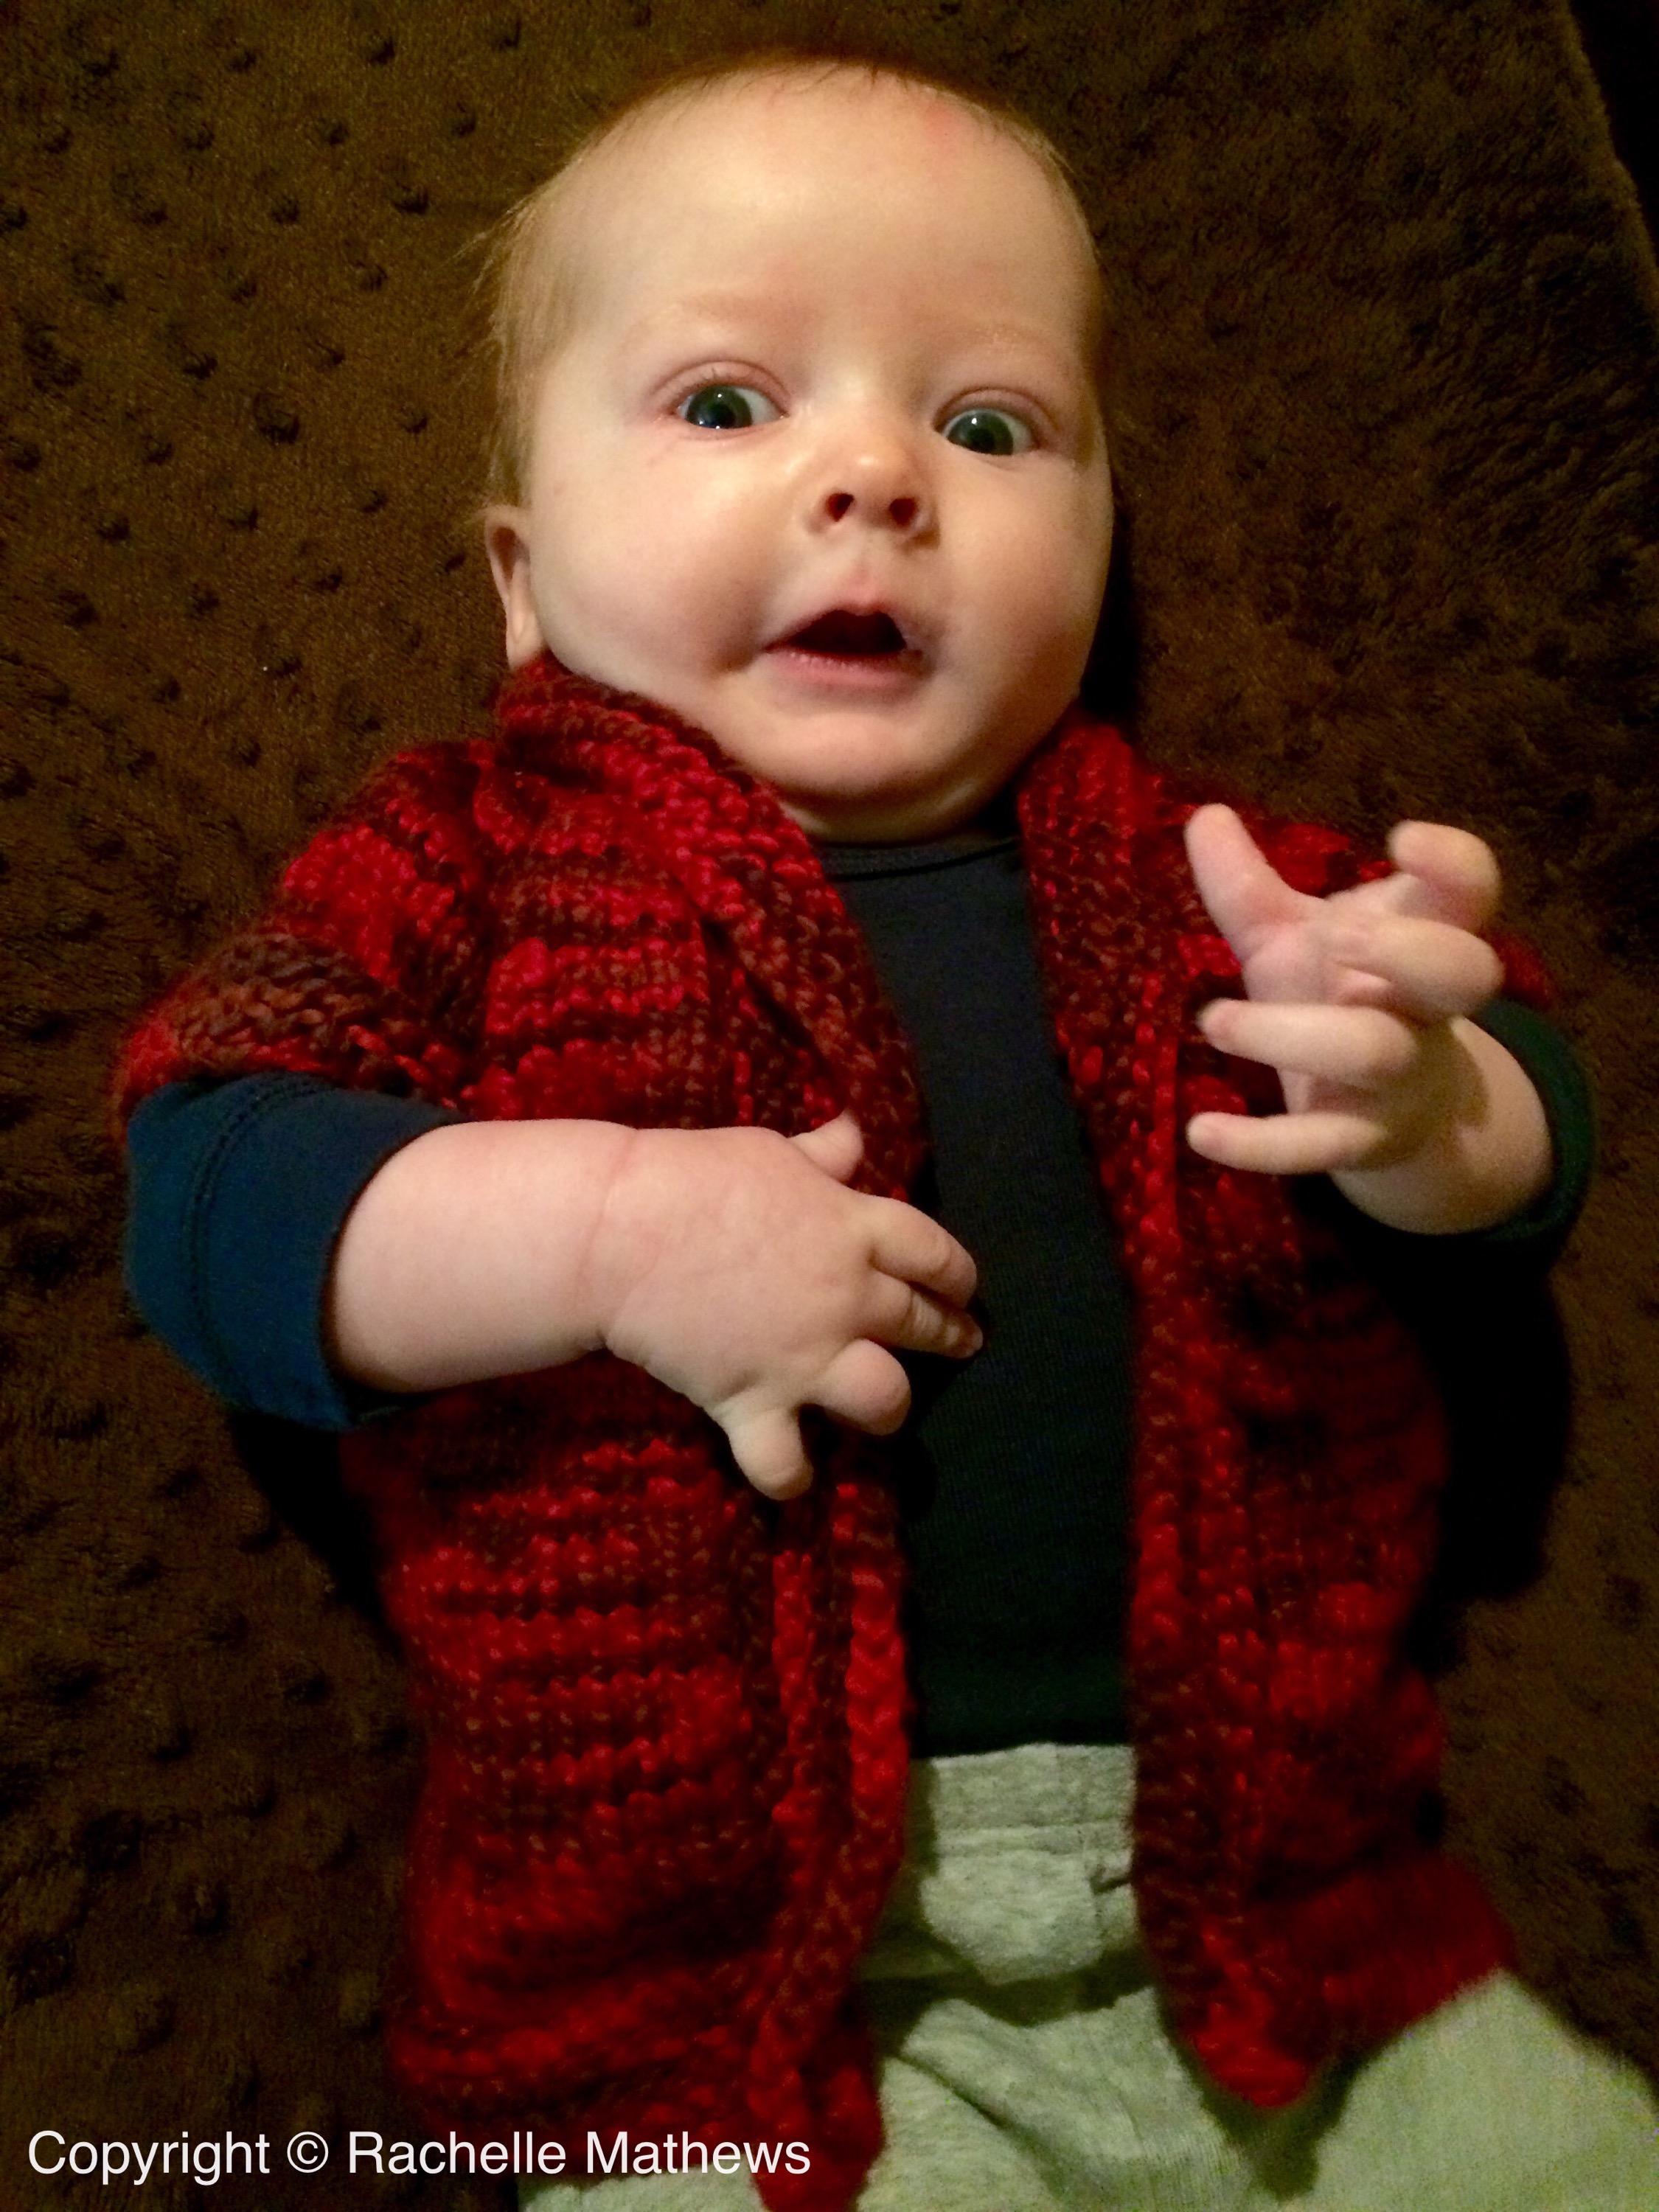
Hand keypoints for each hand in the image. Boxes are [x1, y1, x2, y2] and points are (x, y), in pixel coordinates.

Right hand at [590, 1111, 979, 1498]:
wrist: (620, 1232)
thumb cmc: (696, 1177)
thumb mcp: (772, 1151)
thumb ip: (823, 1156)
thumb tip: (854, 1135)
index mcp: (854, 1229)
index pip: (935, 1254)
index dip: (958, 1275)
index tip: (963, 1287)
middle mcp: (845, 1298)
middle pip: (922, 1323)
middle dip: (949, 1335)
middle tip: (959, 1343)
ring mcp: (804, 1356)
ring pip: (884, 1399)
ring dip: (887, 1406)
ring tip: (878, 1405)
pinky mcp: (753, 1400)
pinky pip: (785, 1461)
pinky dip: (789, 1473)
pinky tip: (793, 1471)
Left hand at [1182, 807, 1547, 1229]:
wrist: (1383, 1113)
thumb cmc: (1339, 999)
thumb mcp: (1292, 939)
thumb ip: (1247, 887)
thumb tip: (1203, 817)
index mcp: (1426, 938)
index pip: (1470, 893)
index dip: (1453, 864)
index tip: (1400, 838)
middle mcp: (1426, 1007)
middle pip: (1461, 973)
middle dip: (1406, 949)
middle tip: (1333, 932)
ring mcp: (1401, 1076)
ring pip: (1375, 1053)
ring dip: (1290, 1035)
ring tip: (1213, 1018)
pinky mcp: (1362, 1138)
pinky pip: (1321, 1145)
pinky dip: (1259, 1145)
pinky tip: (1201, 1132)